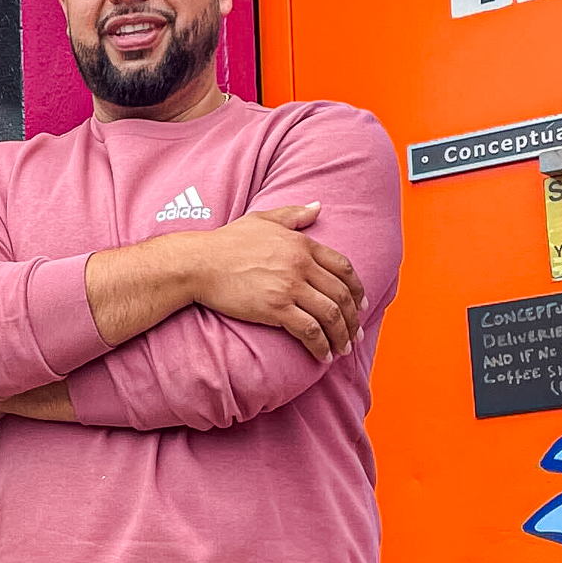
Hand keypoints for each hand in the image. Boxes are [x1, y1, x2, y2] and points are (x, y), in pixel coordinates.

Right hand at [186, 201, 364, 358]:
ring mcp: (289, 286)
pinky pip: (309, 330)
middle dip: (353, 319)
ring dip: (341, 335)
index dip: (357, 289)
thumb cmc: (227, 241)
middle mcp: (301, 265)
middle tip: (356, 334)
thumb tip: (318, 206)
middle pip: (341, 294)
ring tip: (342, 349)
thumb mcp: (263, 219)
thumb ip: (294, 214)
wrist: (200, 263)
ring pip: (330, 315)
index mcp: (302, 244)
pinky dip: (321, 345)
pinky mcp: (276, 308)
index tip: (361, 305)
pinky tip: (323, 356)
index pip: (343, 268)